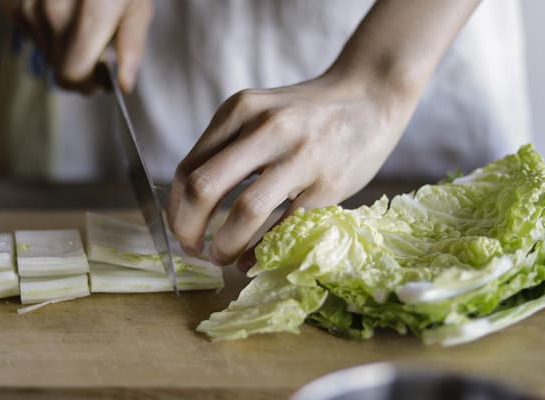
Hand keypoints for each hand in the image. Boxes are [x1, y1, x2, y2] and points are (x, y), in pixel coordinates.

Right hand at [11, 0, 152, 92]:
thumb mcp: (137, 5)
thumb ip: (131, 46)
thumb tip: (125, 85)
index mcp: (92, 14)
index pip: (72, 75)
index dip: (87, 84)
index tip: (100, 78)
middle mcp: (54, 11)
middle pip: (58, 67)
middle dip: (78, 66)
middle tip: (96, 46)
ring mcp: (29, 5)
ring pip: (44, 51)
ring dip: (63, 45)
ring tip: (79, 17)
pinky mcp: (13, 2)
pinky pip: (30, 32)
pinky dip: (46, 28)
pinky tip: (60, 8)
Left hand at [166, 72, 414, 269]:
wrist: (369, 95)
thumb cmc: (307, 113)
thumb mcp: (259, 113)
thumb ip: (227, 147)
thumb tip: (191, 204)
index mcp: (239, 111)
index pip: (186, 168)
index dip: (175, 209)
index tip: (180, 230)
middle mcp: (264, 128)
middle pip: (203, 188)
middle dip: (188, 229)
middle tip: (192, 249)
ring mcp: (298, 155)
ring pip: (244, 211)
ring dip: (224, 245)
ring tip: (221, 258)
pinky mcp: (327, 182)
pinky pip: (285, 225)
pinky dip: (261, 250)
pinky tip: (252, 261)